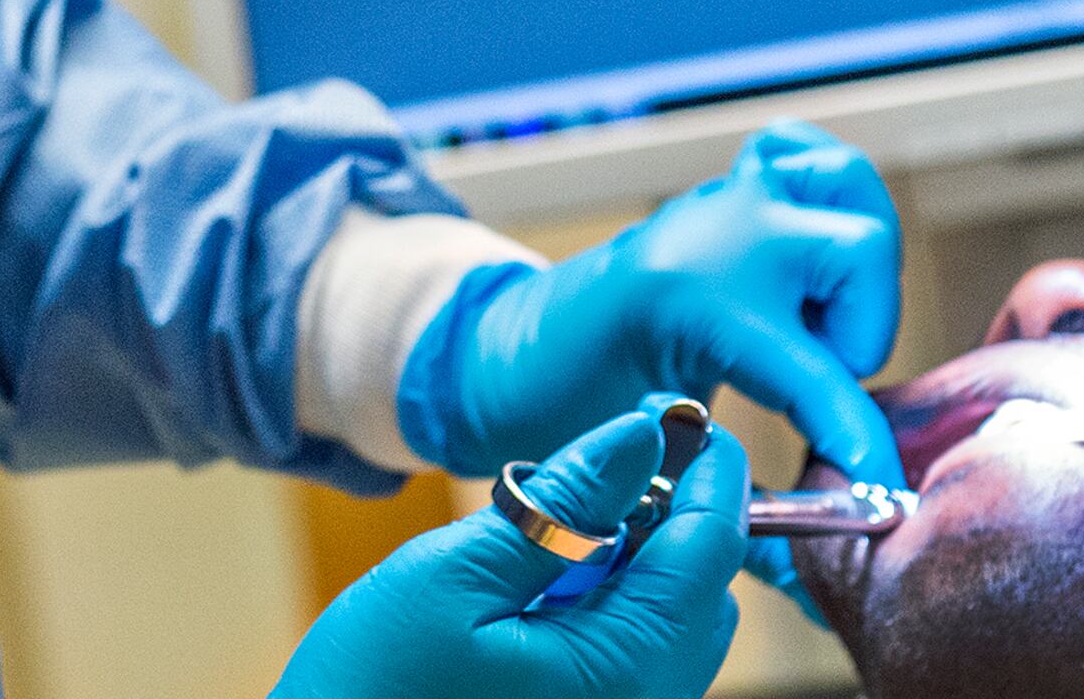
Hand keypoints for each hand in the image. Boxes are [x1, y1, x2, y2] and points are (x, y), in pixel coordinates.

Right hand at [270, 400, 749, 698]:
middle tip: (594, 470)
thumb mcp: (453, 578)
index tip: (675, 411)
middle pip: (702, 585)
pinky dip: (608, 602)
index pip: (710, 548)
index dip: (708, 468)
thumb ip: (559, 506)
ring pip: (671, 619)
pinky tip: (540, 586)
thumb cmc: (372, 690)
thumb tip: (638, 437)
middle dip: (668, 514)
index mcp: (623, 669)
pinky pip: (634, 653)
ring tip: (547, 533)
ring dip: (634, 558)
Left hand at [403, 126, 901, 598]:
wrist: (516, 350)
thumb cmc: (575, 411)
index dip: (858, 437)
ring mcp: (730, 196)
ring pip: (846, 187)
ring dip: (856, 263)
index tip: (882, 488)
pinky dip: (824, 193)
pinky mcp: (731, 184)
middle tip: (819, 381)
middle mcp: (722, 231)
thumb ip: (729, 494)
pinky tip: (807, 260)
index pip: (813, 373)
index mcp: (693, 300)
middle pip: (859, 247)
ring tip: (819, 321)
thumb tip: (812, 553)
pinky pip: (800, 152)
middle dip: (861, 329)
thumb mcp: (650, 458)